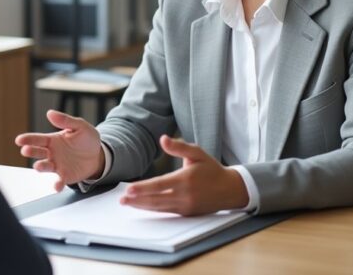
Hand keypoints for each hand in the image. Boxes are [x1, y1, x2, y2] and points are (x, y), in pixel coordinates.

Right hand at [14, 109, 104, 190]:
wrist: (98, 155)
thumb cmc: (86, 139)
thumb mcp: (80, 126)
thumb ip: (66, 120)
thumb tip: (50, 113)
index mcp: (52, 140)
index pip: (37, 139)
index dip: (28, 139)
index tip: (19, 140)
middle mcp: (51, 153)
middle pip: (38, 152)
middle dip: (30, 151)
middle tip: (25, 150)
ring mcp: (57, 165)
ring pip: (45, 166)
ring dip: (41, 166)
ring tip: (38, 166)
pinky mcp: (65, 176)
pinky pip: (59, 181)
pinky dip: (57, 184)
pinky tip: (57, 186)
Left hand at [119, 135, 248, 215]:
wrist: (229, 189)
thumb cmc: (211, 169)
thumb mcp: (197, 153)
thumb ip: (179, 147)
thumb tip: (163, 139)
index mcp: (186, 179)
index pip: (160, 184)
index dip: (144, 188)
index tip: (129, 189)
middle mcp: (185, 195)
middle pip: (156, 199)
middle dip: (138, 200)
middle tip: (122, 199)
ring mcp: (186, 206)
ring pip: (159, 207)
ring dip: (142, 206)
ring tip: (127, 203)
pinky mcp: (187, 213)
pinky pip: (166, 212)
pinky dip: (153, 209)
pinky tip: (142, 206)